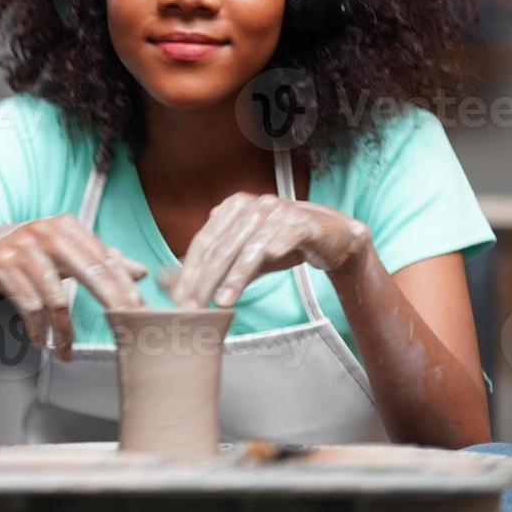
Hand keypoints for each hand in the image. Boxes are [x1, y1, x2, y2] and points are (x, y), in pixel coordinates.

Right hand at [0, 215, 148, 359]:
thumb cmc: (19, 256)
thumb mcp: (59, 254)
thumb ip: (98, 259)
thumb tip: (141, 271)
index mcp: (66, 225)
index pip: (105, 259)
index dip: (125, 288)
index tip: (141, 314)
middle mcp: (46, 231)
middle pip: (90, 272)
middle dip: (111, 304)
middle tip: (125, 331)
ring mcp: (21, 247)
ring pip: (56, 298)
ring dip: (63, 332)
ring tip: (65, 352)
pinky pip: (28, 305)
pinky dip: (36, 328)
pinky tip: (39, 340)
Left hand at [163, 193, 370, 309]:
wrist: (333, 237)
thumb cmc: (284, 244)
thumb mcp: (248, 257)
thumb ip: (220, 268)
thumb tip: (181, 286)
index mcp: (233, 207)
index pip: (203, 241)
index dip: (189, 271)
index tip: (178, 299)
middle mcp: (252, 205)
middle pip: (220, 246)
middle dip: (203, 280)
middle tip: (192, 306)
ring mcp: (277, 211)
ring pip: (246, 247)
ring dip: (230, 277)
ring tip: (219, 302)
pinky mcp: (301, 223)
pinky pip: (278, 241)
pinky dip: (264, 258)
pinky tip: (251, 277)